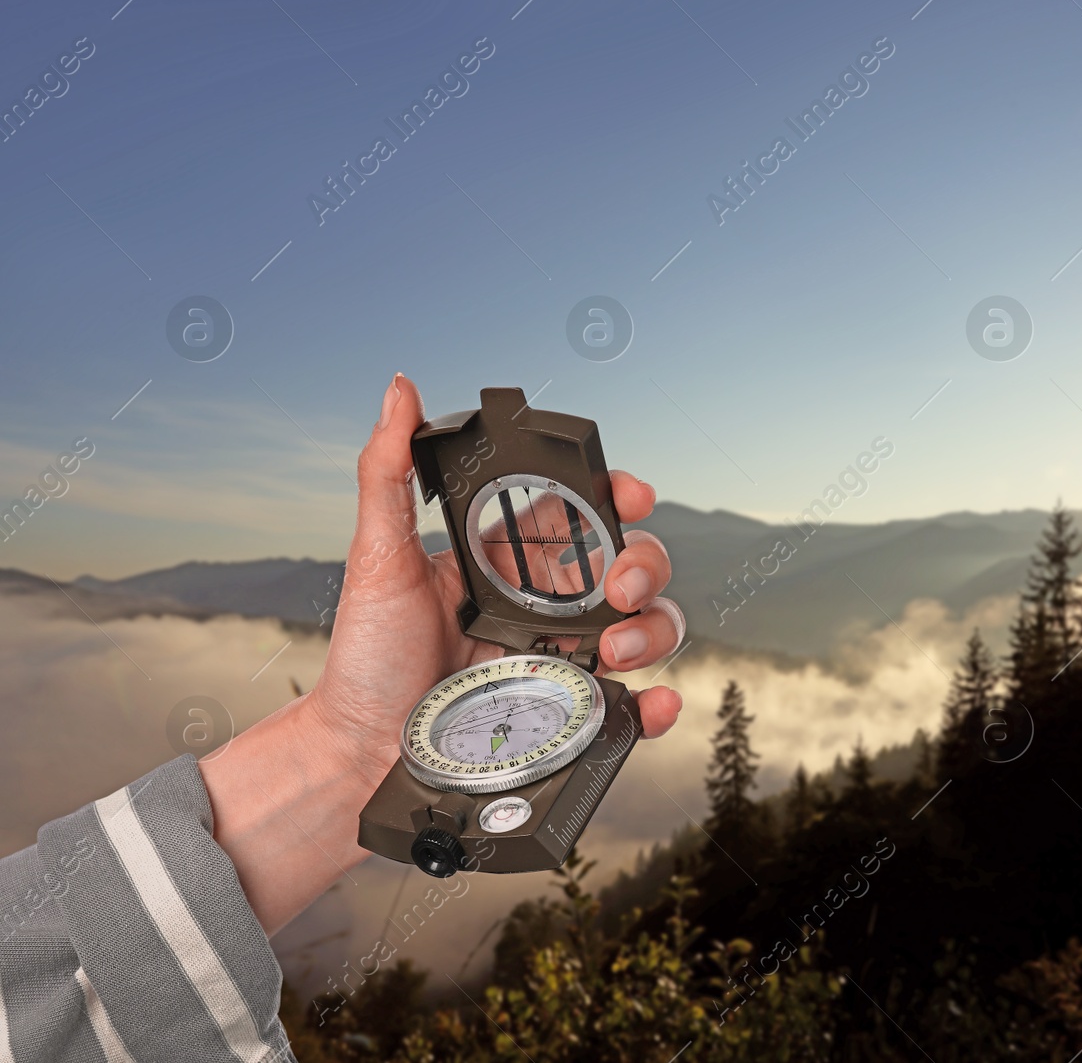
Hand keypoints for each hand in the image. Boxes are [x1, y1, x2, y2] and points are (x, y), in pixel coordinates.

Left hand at [304, 374, 684, 787]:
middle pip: (630, 565)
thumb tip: (400, 391)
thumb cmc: (365, 659)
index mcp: (508, 561)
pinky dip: (657, 703)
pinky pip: (633, 706)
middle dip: (644, 564)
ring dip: (654, 628)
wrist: (359, 755)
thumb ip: (388, 473)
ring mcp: (563, 660)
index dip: (617, 496)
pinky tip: (652, 700)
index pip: (582, 513)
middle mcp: (545, 607)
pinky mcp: (571, 716)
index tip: (629, 493)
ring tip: (614, 649)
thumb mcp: (376, 557)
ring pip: (646, 627)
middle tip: (617, 586)